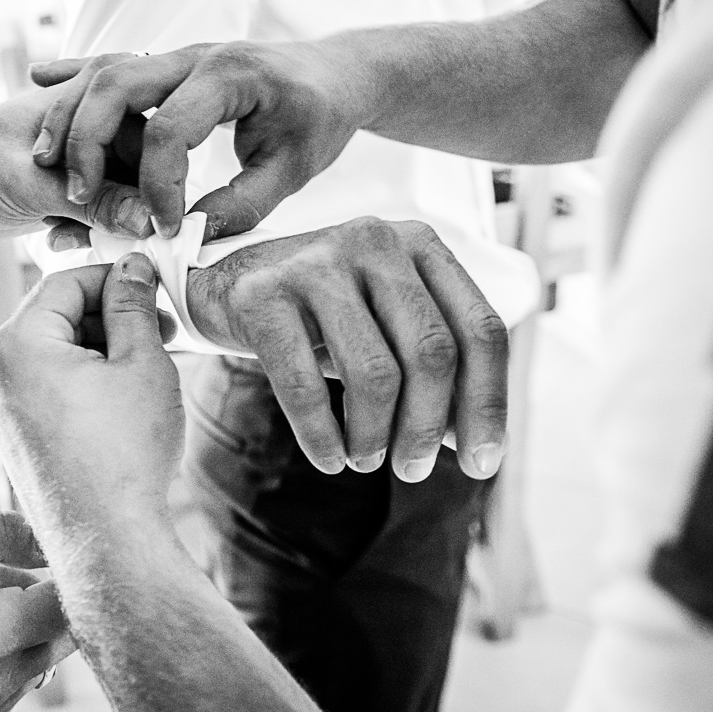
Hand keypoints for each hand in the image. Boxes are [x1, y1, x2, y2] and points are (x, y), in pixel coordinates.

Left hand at [0, 91, 151, 240]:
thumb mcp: (30, 184)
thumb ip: (91, 203)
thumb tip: (145, 219)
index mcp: (88, 98)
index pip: (145, 136)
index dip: (151, 179)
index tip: (149, 219)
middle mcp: (97, 123)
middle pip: (143, 167)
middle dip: (127, 206)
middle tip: (108, 234)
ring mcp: (91, 155)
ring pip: (128, 192)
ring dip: (108, 221)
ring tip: (70, 234)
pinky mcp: (83, 183)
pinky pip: (107, 207)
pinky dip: (91, 227)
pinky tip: (63, 235)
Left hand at [0, 256, 184, 541]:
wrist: (107, 541)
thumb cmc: (124, 454)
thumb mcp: (142, 362)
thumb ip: (133, 305)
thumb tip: (132, 268)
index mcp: (17, 344)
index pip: (66, 282)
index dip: (115, 276)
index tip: (153, 283)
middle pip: (57, 317)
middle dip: (111, 316)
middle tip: (163, 326)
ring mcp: (1, 410)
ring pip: (56, 355)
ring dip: (103, 350)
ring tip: (153, 364)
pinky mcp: (15, 439)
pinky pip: (49, 390)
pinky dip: (87, 382)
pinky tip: (128, 398)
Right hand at [0, 504, 75, 711]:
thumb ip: (6, 530)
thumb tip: (59, 538)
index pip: (70, 604)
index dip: (67, 567)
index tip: (45, 546)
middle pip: (67, 632)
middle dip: (45, 593)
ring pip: (48, 653)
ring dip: (28, 620)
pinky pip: (23, 675)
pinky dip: (10, 647)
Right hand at [29, 42, 360, 240]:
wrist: (334, 72)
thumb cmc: (319, 119)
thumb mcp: (293, 170)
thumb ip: (243, 204)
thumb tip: (190, 236)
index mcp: (231, 77)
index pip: (170, 131)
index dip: (158, 187)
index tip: (165, 229)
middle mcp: (196, 56)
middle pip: (117, 86)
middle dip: (87, 143)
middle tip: (77, 197)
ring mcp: (177, 54)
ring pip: (104, 72)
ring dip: (71, 116)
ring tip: (47, 163)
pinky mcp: (167, 62)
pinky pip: (111, 63)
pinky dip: (75, 75)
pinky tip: (40, 80)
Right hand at [185, 218, 507, 481]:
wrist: (224, 282)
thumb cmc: (321, 314)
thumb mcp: (385, 324)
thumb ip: (432, 371)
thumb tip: (477, 446)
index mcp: (419, 244)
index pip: (480, 329)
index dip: (488, 403)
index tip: (482, 463)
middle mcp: (373, 241)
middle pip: (432, 352)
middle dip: (427, 428)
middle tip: (412, 470)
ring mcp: (315, 263)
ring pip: (374, 373)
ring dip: (375, 437)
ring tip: (364, 461)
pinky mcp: (262, 295)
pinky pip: (304, 385)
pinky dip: (322, 437)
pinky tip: (329, 458)